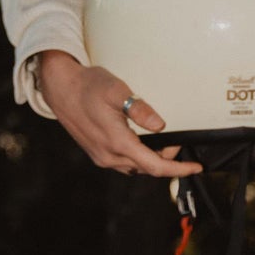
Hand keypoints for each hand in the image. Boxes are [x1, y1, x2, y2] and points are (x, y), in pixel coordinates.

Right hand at [36, 50, 202, 180]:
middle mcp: (109, 156)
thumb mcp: (116, 90)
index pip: (155, 166)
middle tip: (178, 142)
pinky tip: (143, 145)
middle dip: (167, 160)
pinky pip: (124, 163)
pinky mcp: (97, 154)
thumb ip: (139, 109)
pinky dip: (139, 158)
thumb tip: (160, 125)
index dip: (178, 169)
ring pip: (136, 168)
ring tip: (164, 144)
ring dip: (152, 160)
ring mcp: (101, 157)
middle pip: (148, 169)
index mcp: (117, 143)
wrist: (59, 87)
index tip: (195, 167)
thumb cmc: (87, 85)